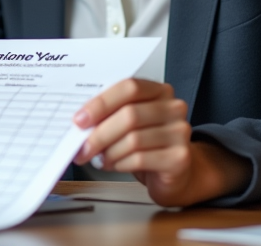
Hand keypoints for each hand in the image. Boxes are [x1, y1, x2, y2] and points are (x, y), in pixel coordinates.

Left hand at [72, 78, 249, 206]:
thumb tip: (80, 122)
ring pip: (133, 139)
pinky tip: (114, 165)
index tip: (80, 120)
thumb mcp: (130, 122)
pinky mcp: (179, 157)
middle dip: (99, 134)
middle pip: (129, 115)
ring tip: (99, 158)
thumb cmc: (148, 143)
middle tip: (82, 148)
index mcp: (158, 91)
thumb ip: (111, 115)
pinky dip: (120, 164)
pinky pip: (140, 159)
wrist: (177, 172)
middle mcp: (173, 108)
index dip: (101, 103)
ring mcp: (180, 132)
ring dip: (109, 152)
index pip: (129, 87)